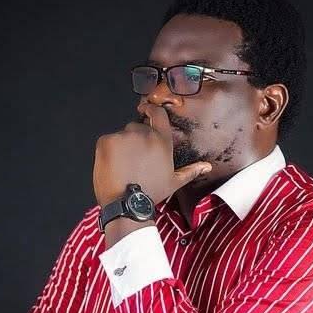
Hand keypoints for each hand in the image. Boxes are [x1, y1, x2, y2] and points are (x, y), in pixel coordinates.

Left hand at [93, 103, 211, 206]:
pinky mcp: (107, 140)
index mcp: (162, 141)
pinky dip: (109, 150)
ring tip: (124, 165)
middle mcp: (144, 134)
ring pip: (122, 134)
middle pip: (137, 127)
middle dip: (136, 139)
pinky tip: (113, 165)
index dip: (151, 109)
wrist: (127, 204)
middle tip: (134, 158)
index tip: (146, 109)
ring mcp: (124, 136)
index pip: (158, 114)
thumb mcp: (174, 182)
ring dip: (122, 145)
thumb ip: (191, 170)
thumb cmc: (151, 193)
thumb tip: (206, 166)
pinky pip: (108, 140)